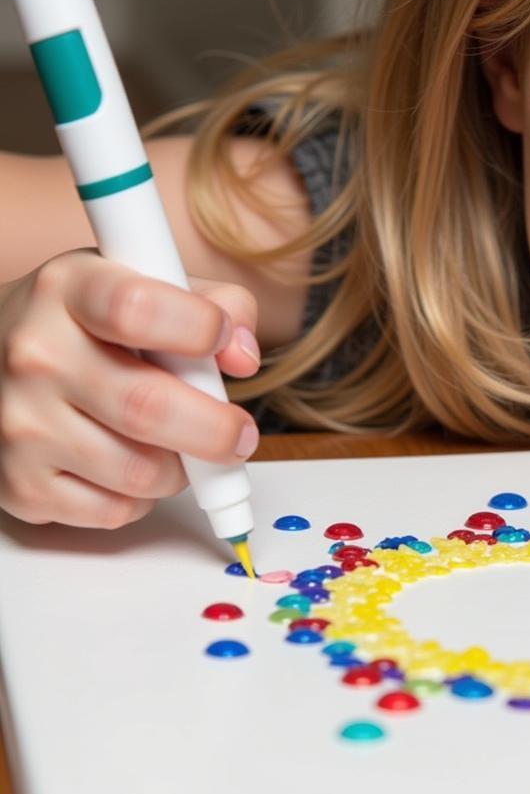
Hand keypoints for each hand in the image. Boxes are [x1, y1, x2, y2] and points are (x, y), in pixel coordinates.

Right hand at [0, 249, 261, 529]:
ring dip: (182, 469)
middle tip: (241, 435)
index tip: (223, 339)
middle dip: (216, 430)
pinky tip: (136, 464)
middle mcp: (35, 354)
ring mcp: (20, 423)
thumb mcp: (150, 283)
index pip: (136, 310)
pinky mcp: (19, 485)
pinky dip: (145, 498)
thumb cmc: (93, 323)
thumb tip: (243, 356)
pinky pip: (114, 510)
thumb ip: (216, 304)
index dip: (198, 329)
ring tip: (182, 447)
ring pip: (139, 471)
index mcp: (70, 291)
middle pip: (147, 408)